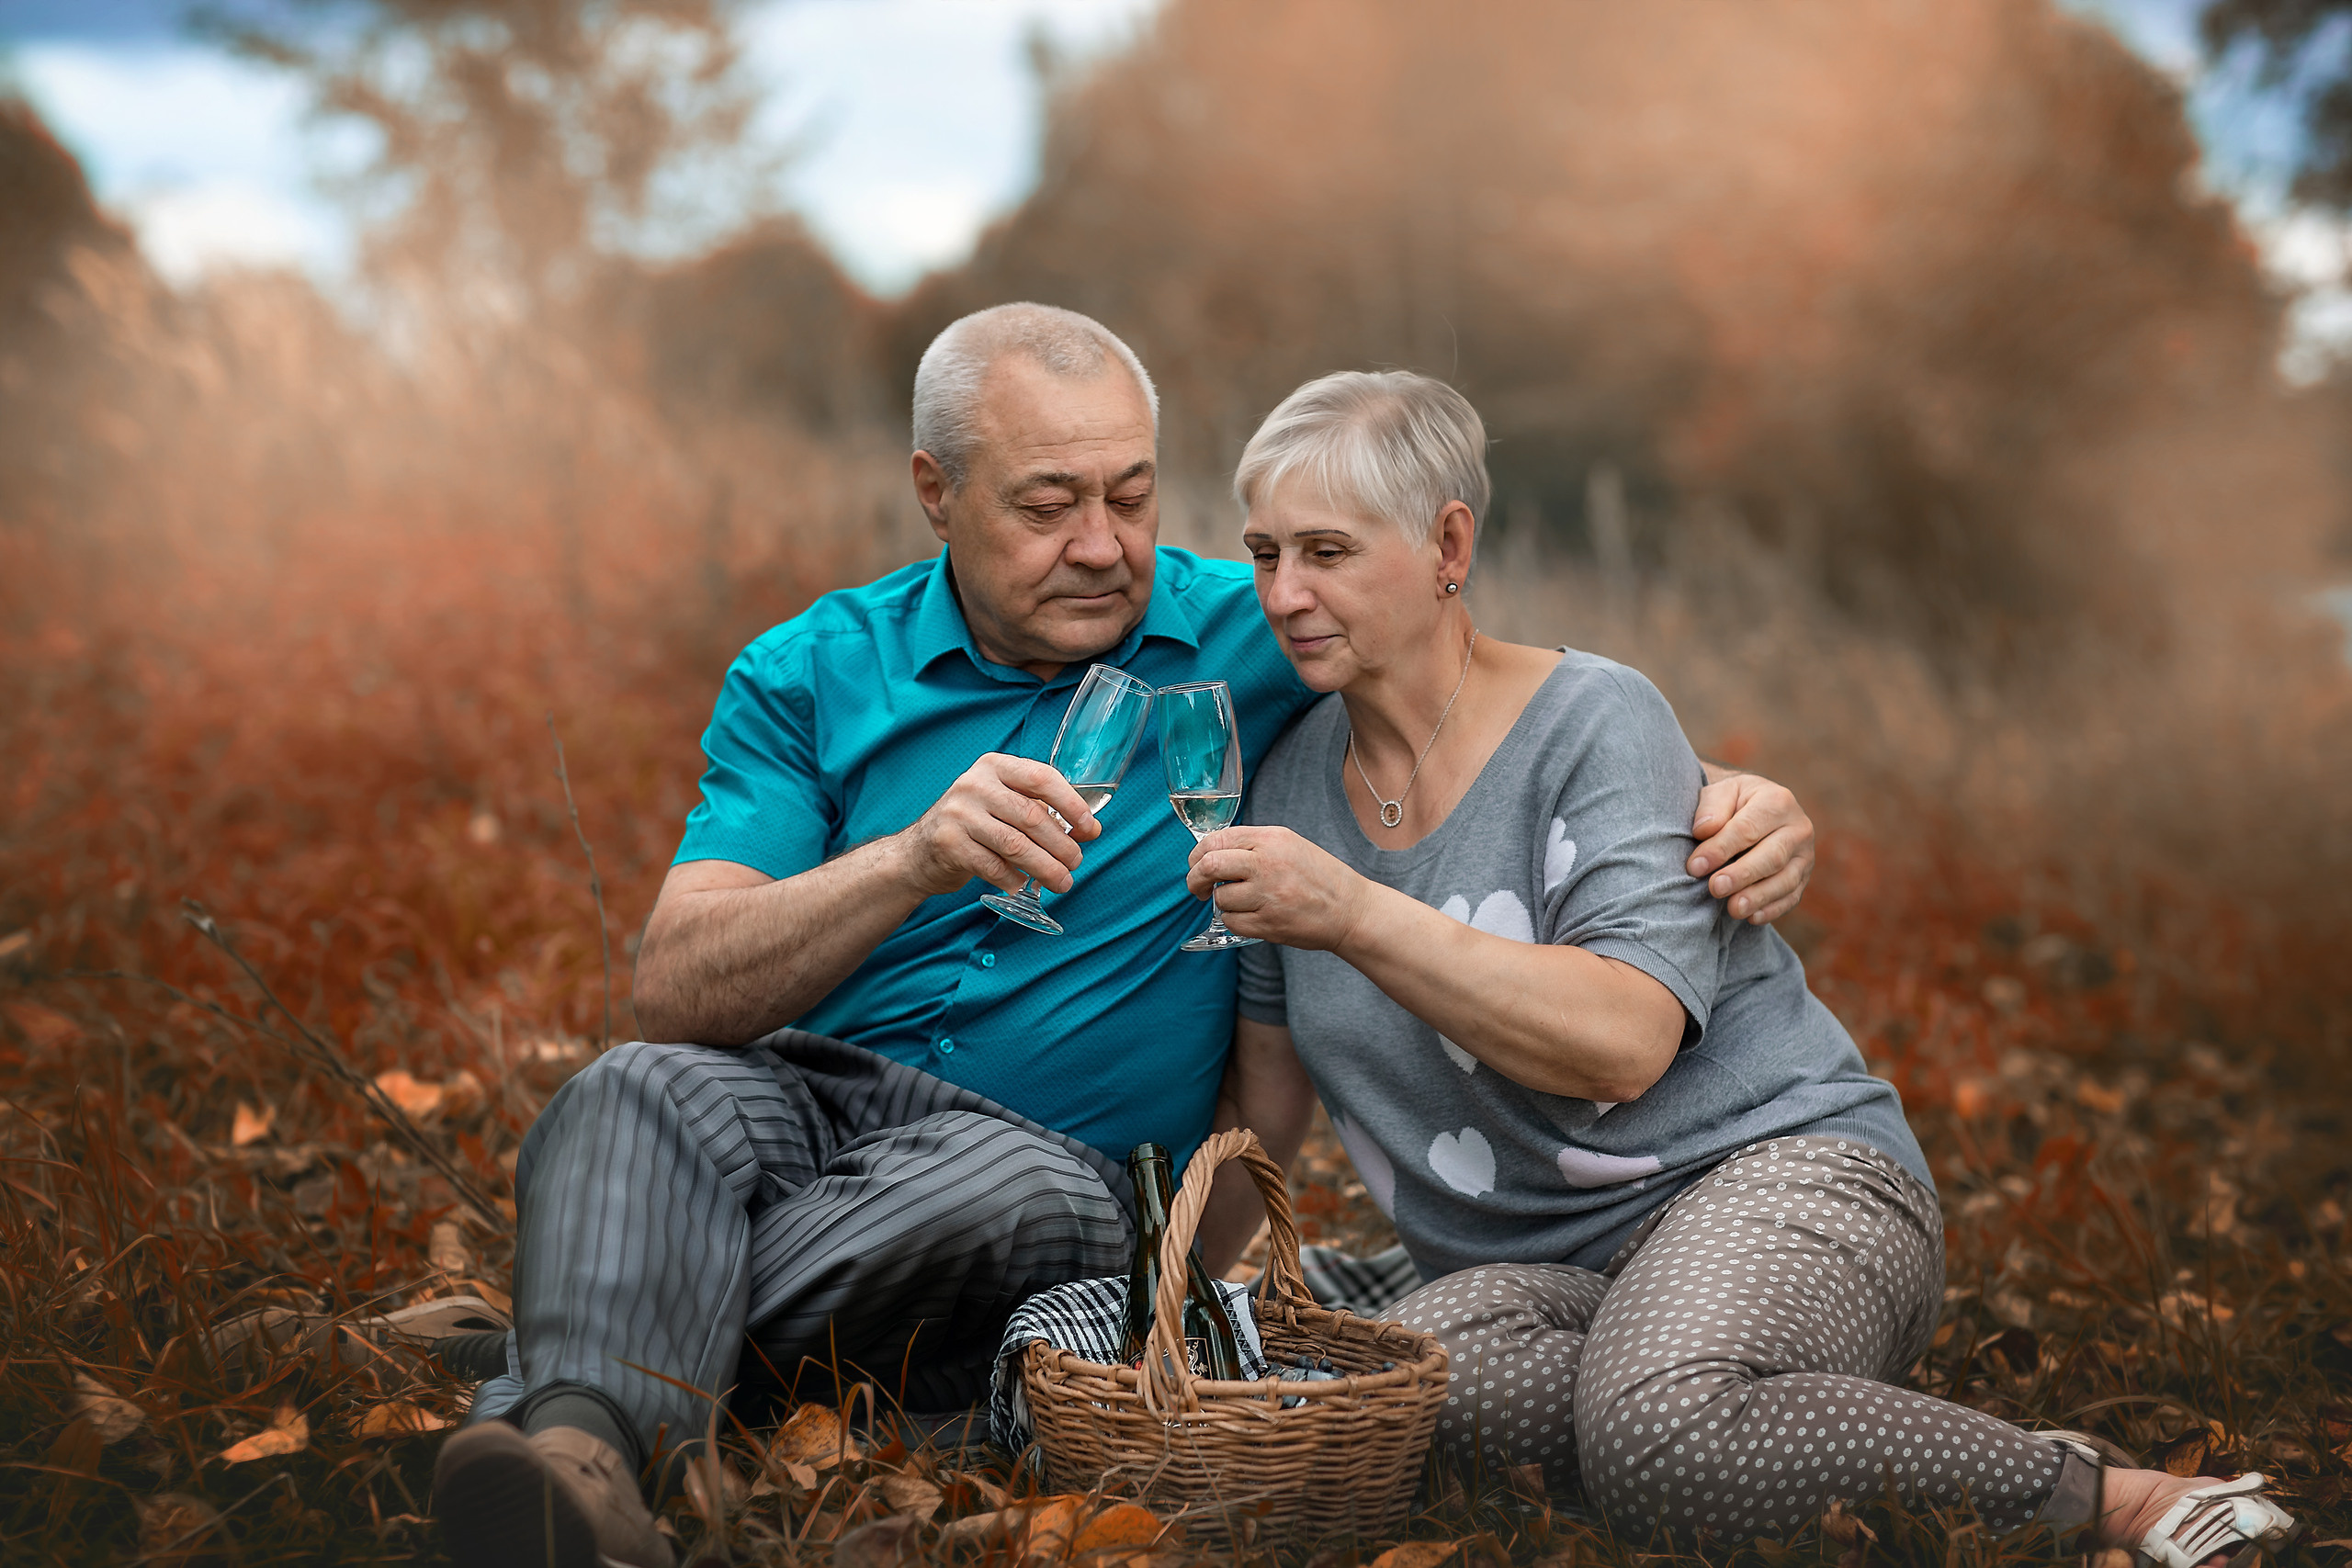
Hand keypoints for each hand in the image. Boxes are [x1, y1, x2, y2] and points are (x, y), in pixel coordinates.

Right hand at [894, 753, 1100, 896]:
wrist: (919, 851)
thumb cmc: (974, 825)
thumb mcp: (1006, 805)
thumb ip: (1045, 810)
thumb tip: (1091, 829)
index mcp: (994, 766)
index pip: (1041, 778)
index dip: (1071, 804)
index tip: (1089, 828)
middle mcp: (975, 785)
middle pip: (1031, 816)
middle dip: (1061, 845)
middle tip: (1076, 863)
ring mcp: (958, 814)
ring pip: (1015, 845)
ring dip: (1045, 868)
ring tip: (1061, 882)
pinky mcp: (948, 844)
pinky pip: (993, 866)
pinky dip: (1013, 879)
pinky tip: (1022, 885)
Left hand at [1185, 826, 1371, 949]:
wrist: (1351, 909)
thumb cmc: (1319, 876)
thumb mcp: (1289, 845)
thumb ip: (1252, 844)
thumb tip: (1210, 853)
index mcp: (1271, 839)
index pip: (1216, 840)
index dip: (1198, 854)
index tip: (1196, 865)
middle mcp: (1267, 863)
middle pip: (1210, 866)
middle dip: (1196, 879)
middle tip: (1199, 888)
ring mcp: (1268, 894)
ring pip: (1221, 898)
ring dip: (1224, 903)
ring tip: (1244, 902)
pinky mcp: (1269, 923)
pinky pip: (1233, 922)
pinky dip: (1235, 921)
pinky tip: (1252, 916)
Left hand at [1688, 771, 1812, 923]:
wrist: (1758, 807)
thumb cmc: (1734, 802)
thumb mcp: (1721, 791)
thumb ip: (1712, 807)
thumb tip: (1704, 830)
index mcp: (1777, 801)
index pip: (1747, 829)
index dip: (1720, 849)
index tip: (1695, 866)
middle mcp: (1798, 828)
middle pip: (1772, 857)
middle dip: (1742, 875)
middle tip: (1715, 888)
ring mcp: (1805, 855)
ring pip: (1785, 880)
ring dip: (1758, 897)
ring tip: (1733, 909)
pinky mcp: (1804, 876)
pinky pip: (1792, 896)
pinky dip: (1773, 909)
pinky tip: (1752, 917)